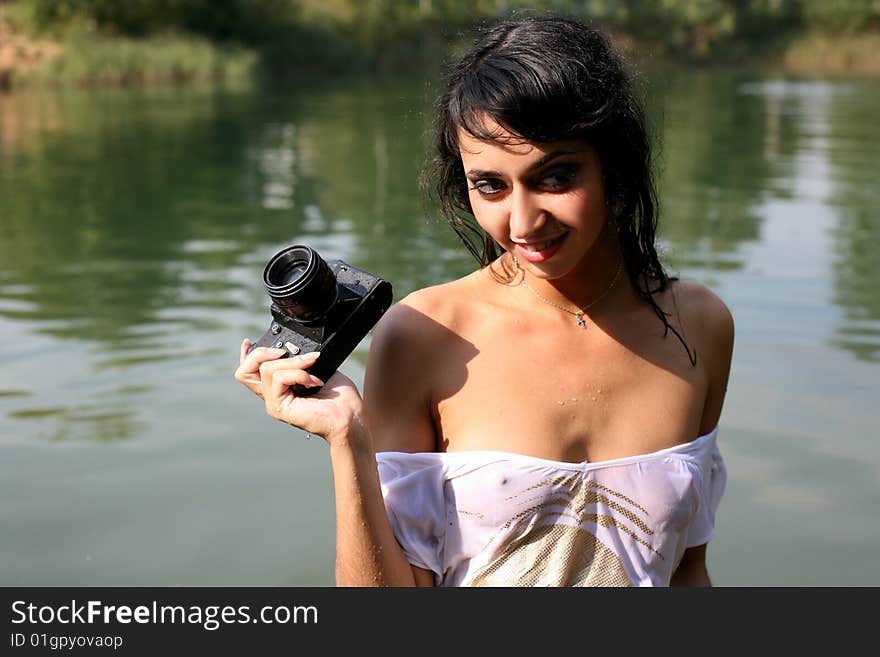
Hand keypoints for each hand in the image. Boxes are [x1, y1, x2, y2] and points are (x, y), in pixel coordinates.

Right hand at [234, 339, 365, 445]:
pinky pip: (279, 379)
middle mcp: (272, 394)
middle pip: (246, 370)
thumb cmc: (339, 396)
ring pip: (267, 369)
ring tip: (313, 367)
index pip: (250, 371)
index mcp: (279, 385)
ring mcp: (273, 402)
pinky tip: (315, 381)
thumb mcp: (318, 368)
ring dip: (293, 362)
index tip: (248, 342)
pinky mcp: (279, 408)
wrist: (350, 417)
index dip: (246, 355)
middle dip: (263, 352)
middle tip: (284, 351)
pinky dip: (299, 374)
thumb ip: (301, 359)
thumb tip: (292, 347)